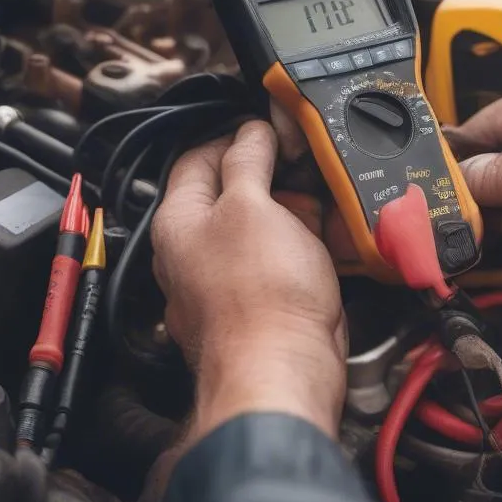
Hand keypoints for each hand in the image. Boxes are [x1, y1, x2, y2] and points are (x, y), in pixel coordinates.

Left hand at [151, 121, 346, 440]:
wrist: (283, 371)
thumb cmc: (260, 300)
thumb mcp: (254, 206)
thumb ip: (248, 161)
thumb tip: (252, 132)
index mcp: (179, 222)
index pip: (198, 158)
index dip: (236, 136)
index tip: (269, 130)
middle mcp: (194, 253)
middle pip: (230, 194)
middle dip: (270, 176)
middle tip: (302, 166)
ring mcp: (226, 282)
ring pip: (259, 230)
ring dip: (291, 213)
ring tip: (319, 205)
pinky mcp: (259, 305)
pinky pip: (278, 263)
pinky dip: (301, 247)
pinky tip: (323, 246)